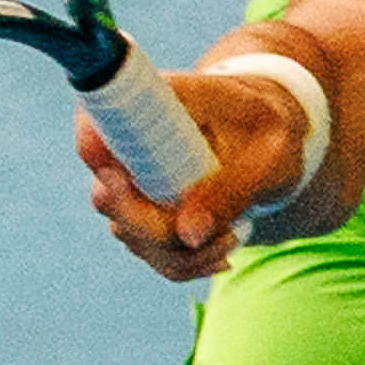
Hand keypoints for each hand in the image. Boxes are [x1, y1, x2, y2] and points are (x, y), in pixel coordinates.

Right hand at [78, 62, 320, 280]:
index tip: (119, 178)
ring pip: (129, 233)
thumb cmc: (272, 129)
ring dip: (182, 251)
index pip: (98, 114)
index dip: (91, 142)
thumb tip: (188, 236)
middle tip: (223, 231)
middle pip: (106, 195)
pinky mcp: (142, 212)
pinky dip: (186, 263)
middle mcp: (131, 141)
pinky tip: (222, 251)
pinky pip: (149, 252)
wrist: (271, 136)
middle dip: (159, 227)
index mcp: (156, 101)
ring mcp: (131, 181)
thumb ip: (232, 190)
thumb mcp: (271, 155)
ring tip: (235, 234)